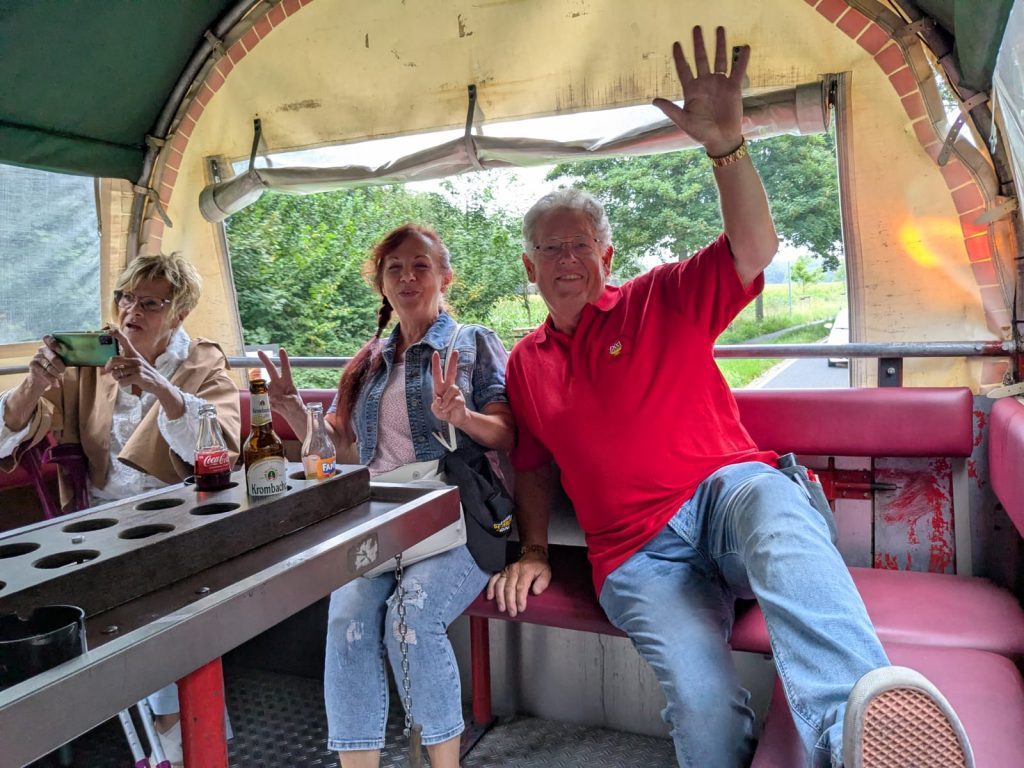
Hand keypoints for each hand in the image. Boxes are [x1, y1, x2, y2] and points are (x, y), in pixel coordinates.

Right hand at [26, 336, 66, 392]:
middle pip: (52, 356)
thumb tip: (80, 356)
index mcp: (49, 346)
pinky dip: (52, 380)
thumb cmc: (55, 368)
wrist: (41, 379)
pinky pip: (44, 373)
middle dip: (59, 365)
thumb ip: (66, 357)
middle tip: (63, 371)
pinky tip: (56, 384)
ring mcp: (36, 357)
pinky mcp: (32, 365)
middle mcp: (41, 349)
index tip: (61, 350)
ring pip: (49, 366)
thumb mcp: (61, 362)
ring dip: (56, 373)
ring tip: (59, 377)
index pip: (48, 339)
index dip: (54, 343)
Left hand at [104, 328, 168, 394]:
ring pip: (116, 373)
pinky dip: (122, 384)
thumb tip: (109, 366)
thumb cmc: (144, 374)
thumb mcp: (137, 365)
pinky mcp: (138, 376)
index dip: (117, 334)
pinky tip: (128, 383)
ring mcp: (137, 368)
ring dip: (117, 378)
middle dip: (108, 366)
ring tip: (122, 379)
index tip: (110, 330)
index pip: (125, 341)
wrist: (159, 384)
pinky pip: (122, 381)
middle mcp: (136, 359)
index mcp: (134, 354)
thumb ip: (125, 362)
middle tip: (109, 370)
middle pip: (114, 359)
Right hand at [257, 348, 301, 401]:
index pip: (286, 368)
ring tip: (278, 403)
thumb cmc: (296, 405)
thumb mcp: (294, 402)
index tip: (281, 350)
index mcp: (287, 382)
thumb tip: (273, 397)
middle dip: (265, 360)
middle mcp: (278, 383)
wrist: (292, 414)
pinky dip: (266, 403)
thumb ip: (284, 399)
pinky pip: (262, 398)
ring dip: (265, 393)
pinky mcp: (267, 396)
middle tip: (259, 351)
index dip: (284, 359)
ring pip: (263, 386)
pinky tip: (274, 406)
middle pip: (271, 370)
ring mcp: (271, 389)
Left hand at [430, 349, 470, 428]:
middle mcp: (449, 387)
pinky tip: (448, 411)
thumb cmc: (444, 412)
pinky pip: (455, 400)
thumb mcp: (435, 410)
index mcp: (440, 387)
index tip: (435, 353)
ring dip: (445, 400)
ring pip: (452, 388)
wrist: (455, 419)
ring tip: (443, 408)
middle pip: (451, 372)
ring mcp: (456, 392)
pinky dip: (448, 407)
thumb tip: (439, 400)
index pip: (438, 374)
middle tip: (456, 351)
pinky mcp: (461, 399)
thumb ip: (435, 405)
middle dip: (453, 362)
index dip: (436, 364)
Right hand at [485, 552, 551, 617]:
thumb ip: (543, 582)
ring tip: (502, 608)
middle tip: (512, 612)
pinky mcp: (502, 572)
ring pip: (500, 585)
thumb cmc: (539, 566)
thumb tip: (536, 591)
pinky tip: (490, 596)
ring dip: (500, 598)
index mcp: (526, 571)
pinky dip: (490, 588)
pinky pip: (494, 579)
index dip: (520, 599)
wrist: (532, 555)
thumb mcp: (546, 572)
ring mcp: (507, 571)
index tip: (521, 608)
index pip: (521, 587)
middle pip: (509, 588)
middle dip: (510, 602)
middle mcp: (514, 570)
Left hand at [653, 25, 748, 155]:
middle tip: (696, 28)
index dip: (679, 57)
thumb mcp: (683, 121)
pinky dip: (741, 60)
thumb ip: (670, 110)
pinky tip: (744, 47)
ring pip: (719, 60)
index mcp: (691, 91)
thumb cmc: (701, 132)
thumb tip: (654, 100)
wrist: (721, 140)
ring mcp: (719, 84)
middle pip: (701, 59)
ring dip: (719, 45)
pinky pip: (738, 71)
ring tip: (719, 29)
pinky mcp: (733, 88)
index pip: (684, 69)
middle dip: (699, 44)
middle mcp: (705, 84)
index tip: (676, 44)